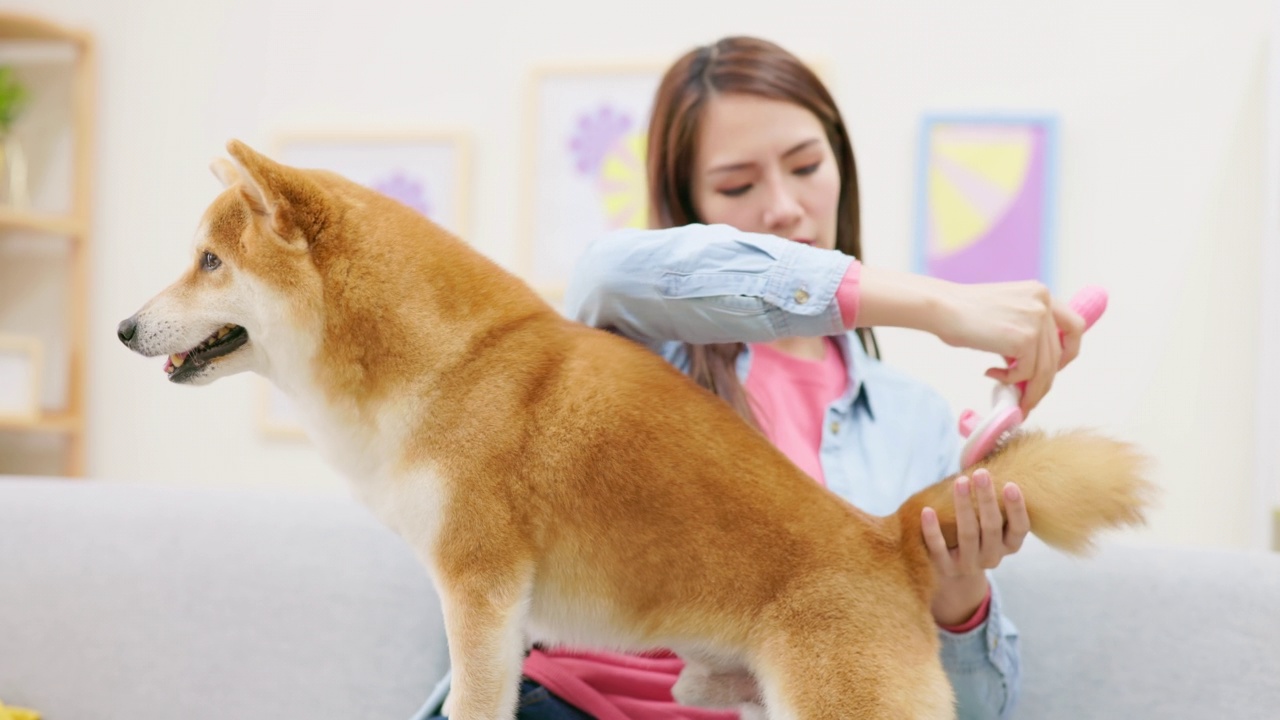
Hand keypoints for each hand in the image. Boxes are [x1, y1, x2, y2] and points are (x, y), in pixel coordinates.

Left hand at [920, 469, 1029, 625]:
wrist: (956, 577)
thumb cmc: (977, 536)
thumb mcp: (991, 525)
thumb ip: (994, 503)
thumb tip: (991, 461)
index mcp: (1008, 546)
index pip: (1019, 529)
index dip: (1017, 508)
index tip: (1010, 484)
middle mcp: (992, 557)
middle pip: (991, 528)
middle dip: (987, 500)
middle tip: (981, 473)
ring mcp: (968, 565)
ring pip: (967, 535)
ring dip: (963, 507)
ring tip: (960, 481)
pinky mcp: (945, 569)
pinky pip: (938, 549)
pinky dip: (932, 530)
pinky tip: (926, 510)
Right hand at [938, 281, 1085, 415]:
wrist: (942, 308)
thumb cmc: (962, 313)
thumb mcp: (1005, 312)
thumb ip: (1024, 330)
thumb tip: (1033, 369)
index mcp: (1040, 293)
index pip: (1074, 325)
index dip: (1069, 351)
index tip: (1054, 368)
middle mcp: (1044, 303)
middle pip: (1058, 354)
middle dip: (1044, 381)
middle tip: (1029, 397)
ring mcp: (1036, 320)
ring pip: (1044, 368)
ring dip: (1029, 389)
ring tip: (1014, 398)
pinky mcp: (1025, 338)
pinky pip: (1026, 372)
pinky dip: (1010, 380)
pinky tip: (991, 374)